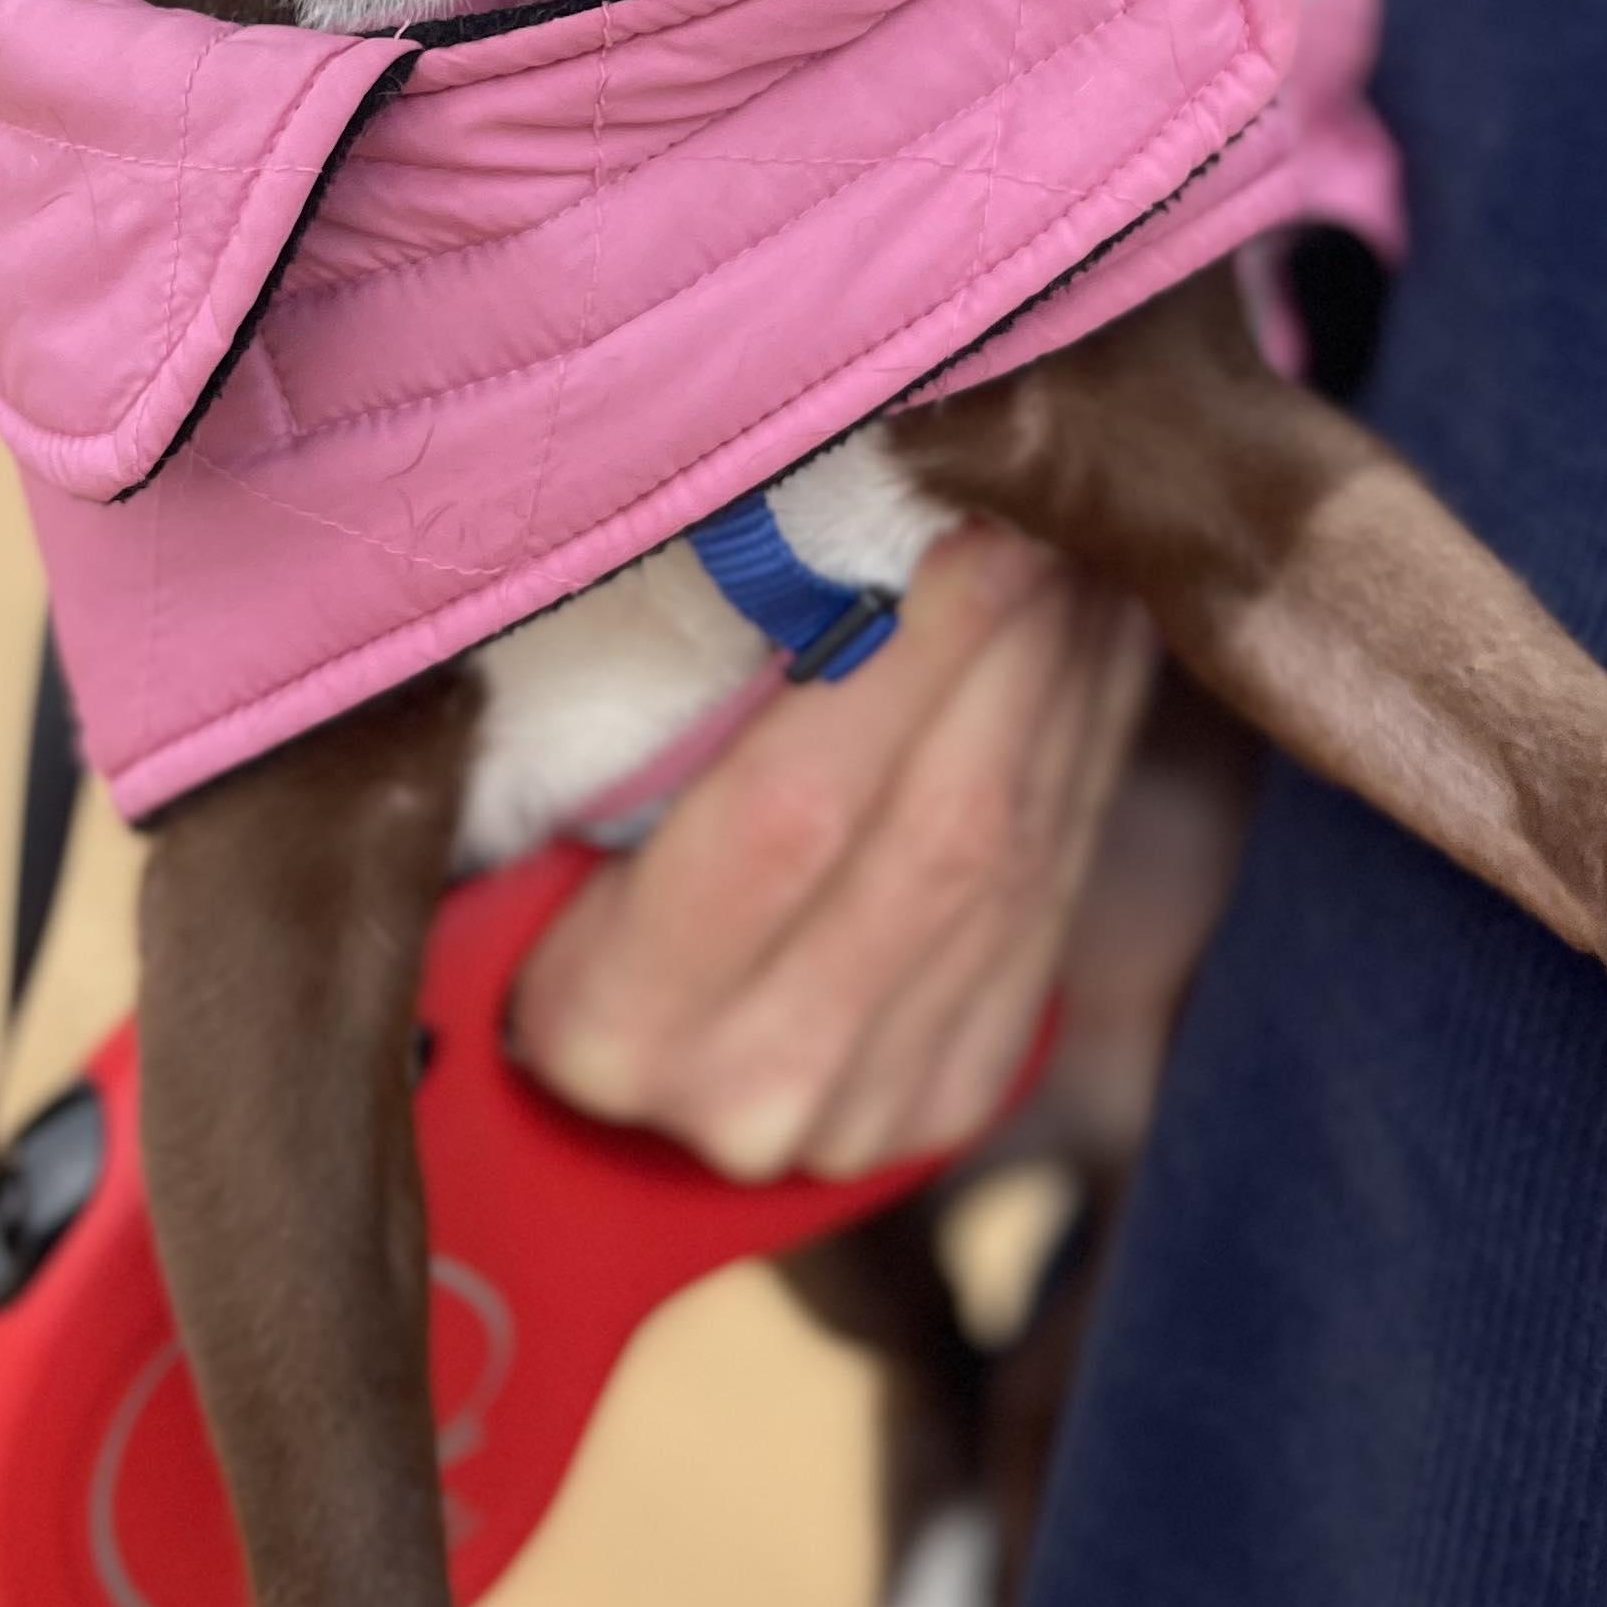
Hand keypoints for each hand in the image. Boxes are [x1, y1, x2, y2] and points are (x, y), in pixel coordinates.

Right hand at [508, 524, 1155, 1180]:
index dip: (893, 662)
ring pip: (1015, 859)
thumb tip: (799, 527)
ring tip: (1074, 542)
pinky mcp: (958, 1090)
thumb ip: (644, 722)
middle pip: (931, 829)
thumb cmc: (515, 895)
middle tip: (1042, 501)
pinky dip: (1086, 750)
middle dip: (1007, 646)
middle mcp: (755, 1086)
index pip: (788, 813)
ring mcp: (873, 1105)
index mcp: (613, 1020)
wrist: (590, 1099)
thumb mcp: (524, 822)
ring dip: (1065, 681)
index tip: (959, 522)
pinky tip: (1092, 638)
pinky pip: (1055, 895)